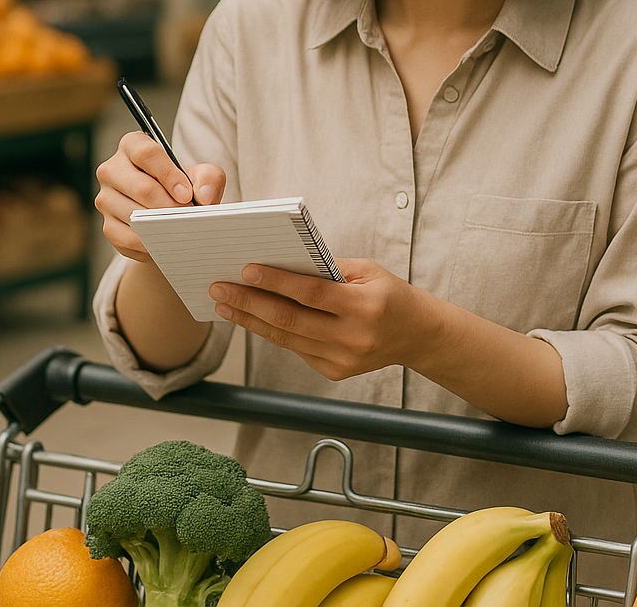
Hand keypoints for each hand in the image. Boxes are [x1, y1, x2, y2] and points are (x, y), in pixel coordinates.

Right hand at [94, 132, 225, 261]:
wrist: (167, 213)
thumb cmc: (182, 186)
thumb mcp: (200, 175)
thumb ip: (209, 178)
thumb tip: (204, 196)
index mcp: (133, 146)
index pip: (147, 154)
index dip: (169, 175)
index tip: (187, 195)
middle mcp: (112, 169)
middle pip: (141, 187)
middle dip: (170, 206)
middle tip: (189, 217)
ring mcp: (105, 198)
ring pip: (134, 214)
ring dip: (161, 226)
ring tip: (181, 229)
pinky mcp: (107, 226)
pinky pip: (128, 238)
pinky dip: (150, 244)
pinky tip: (165, 242)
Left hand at [209, 258, 435, 381]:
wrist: (416, 335)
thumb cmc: (390, 294)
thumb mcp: (367, 271)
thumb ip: (326, 268)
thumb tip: (280, 263)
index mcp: (364, 308)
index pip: (311, 294)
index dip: (276, 282)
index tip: (246, 270)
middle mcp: (352, 338)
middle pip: (290, 320)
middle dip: (249, 303)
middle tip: (219, 289)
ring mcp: (342, 360)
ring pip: (286, 339)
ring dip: (251, 321)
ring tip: (225, 305)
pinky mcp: (334, 372)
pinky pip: (296, 349)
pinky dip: (271, 332)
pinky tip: (252, 319)